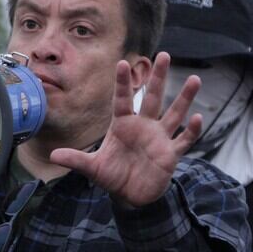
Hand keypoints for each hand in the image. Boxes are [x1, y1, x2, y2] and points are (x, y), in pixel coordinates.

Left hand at [50, 52, 202, 207]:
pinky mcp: (170, 154)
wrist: (130, 196)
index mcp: (123, 125)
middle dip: (158, 78)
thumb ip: (76, 160)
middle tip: (164, 55)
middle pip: (152, 98)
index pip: (122, 99)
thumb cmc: (112, 176)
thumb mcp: (93, 168)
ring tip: (195, 79)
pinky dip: (192, 131)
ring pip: (174, 114)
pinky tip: (198, 117)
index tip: (122, 62)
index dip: (122, 82)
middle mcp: (143, 126)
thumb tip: (54, 155)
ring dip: (184, 98)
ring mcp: (159, 138)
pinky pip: (184, 140)